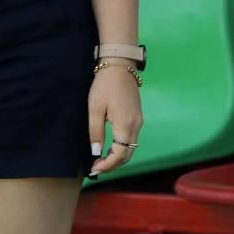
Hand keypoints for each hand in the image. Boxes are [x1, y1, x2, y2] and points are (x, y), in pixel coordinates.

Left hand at [86, 64, 142, 178]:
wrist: (119, 65)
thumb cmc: (105, 85)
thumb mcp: (95, 108)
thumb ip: (96, 131)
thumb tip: (96, 152)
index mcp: (125, 125)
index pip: (120, 155)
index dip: (108, 165)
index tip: (94, 168)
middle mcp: (136, 125)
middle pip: (127, 154)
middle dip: (113, 165)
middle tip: (96, 167)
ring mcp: (139, 121)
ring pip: (131, 147)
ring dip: (118, 157)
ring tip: (101, 159)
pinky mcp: (138, 116)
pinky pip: (131, 138)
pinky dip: (122, 147)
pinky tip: (111, 147)